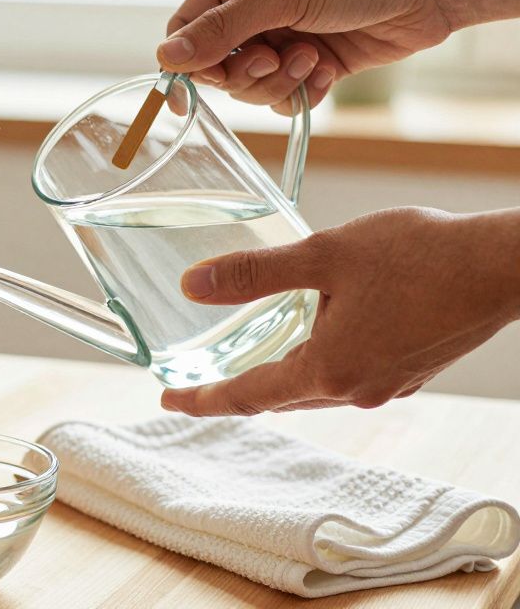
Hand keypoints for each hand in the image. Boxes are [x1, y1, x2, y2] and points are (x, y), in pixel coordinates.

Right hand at [156, 0, 519, 112]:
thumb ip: (221, 30)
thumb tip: (166, 57)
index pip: (187, 28)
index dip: (187, 62)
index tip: (192, 92)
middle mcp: (254, 7)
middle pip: (217, 65)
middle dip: (245, 72)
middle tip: (275, 59)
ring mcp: (283, 36)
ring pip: (251, 86)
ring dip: (279, 82)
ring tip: (313, 59)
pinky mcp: (312, 63)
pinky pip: (284, 97)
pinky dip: (302, 93)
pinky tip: (328, 74)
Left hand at [161, 207, 519, 415]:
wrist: (503, 265)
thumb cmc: (417, 255)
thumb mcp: (322, 255)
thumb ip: (254, 274)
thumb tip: (191, 285)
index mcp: (327, 370)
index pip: (246, 396)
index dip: (202, 399)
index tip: (167, 399)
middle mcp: (356, 390)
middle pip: (280, 396)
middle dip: (238, 389)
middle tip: (198, 380)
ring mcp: (388, 384)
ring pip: (317, 386)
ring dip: (281, 374)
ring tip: (252, 355)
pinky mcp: (412, 369)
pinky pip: (350, 374)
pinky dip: (320, 361)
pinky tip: (318, 334)